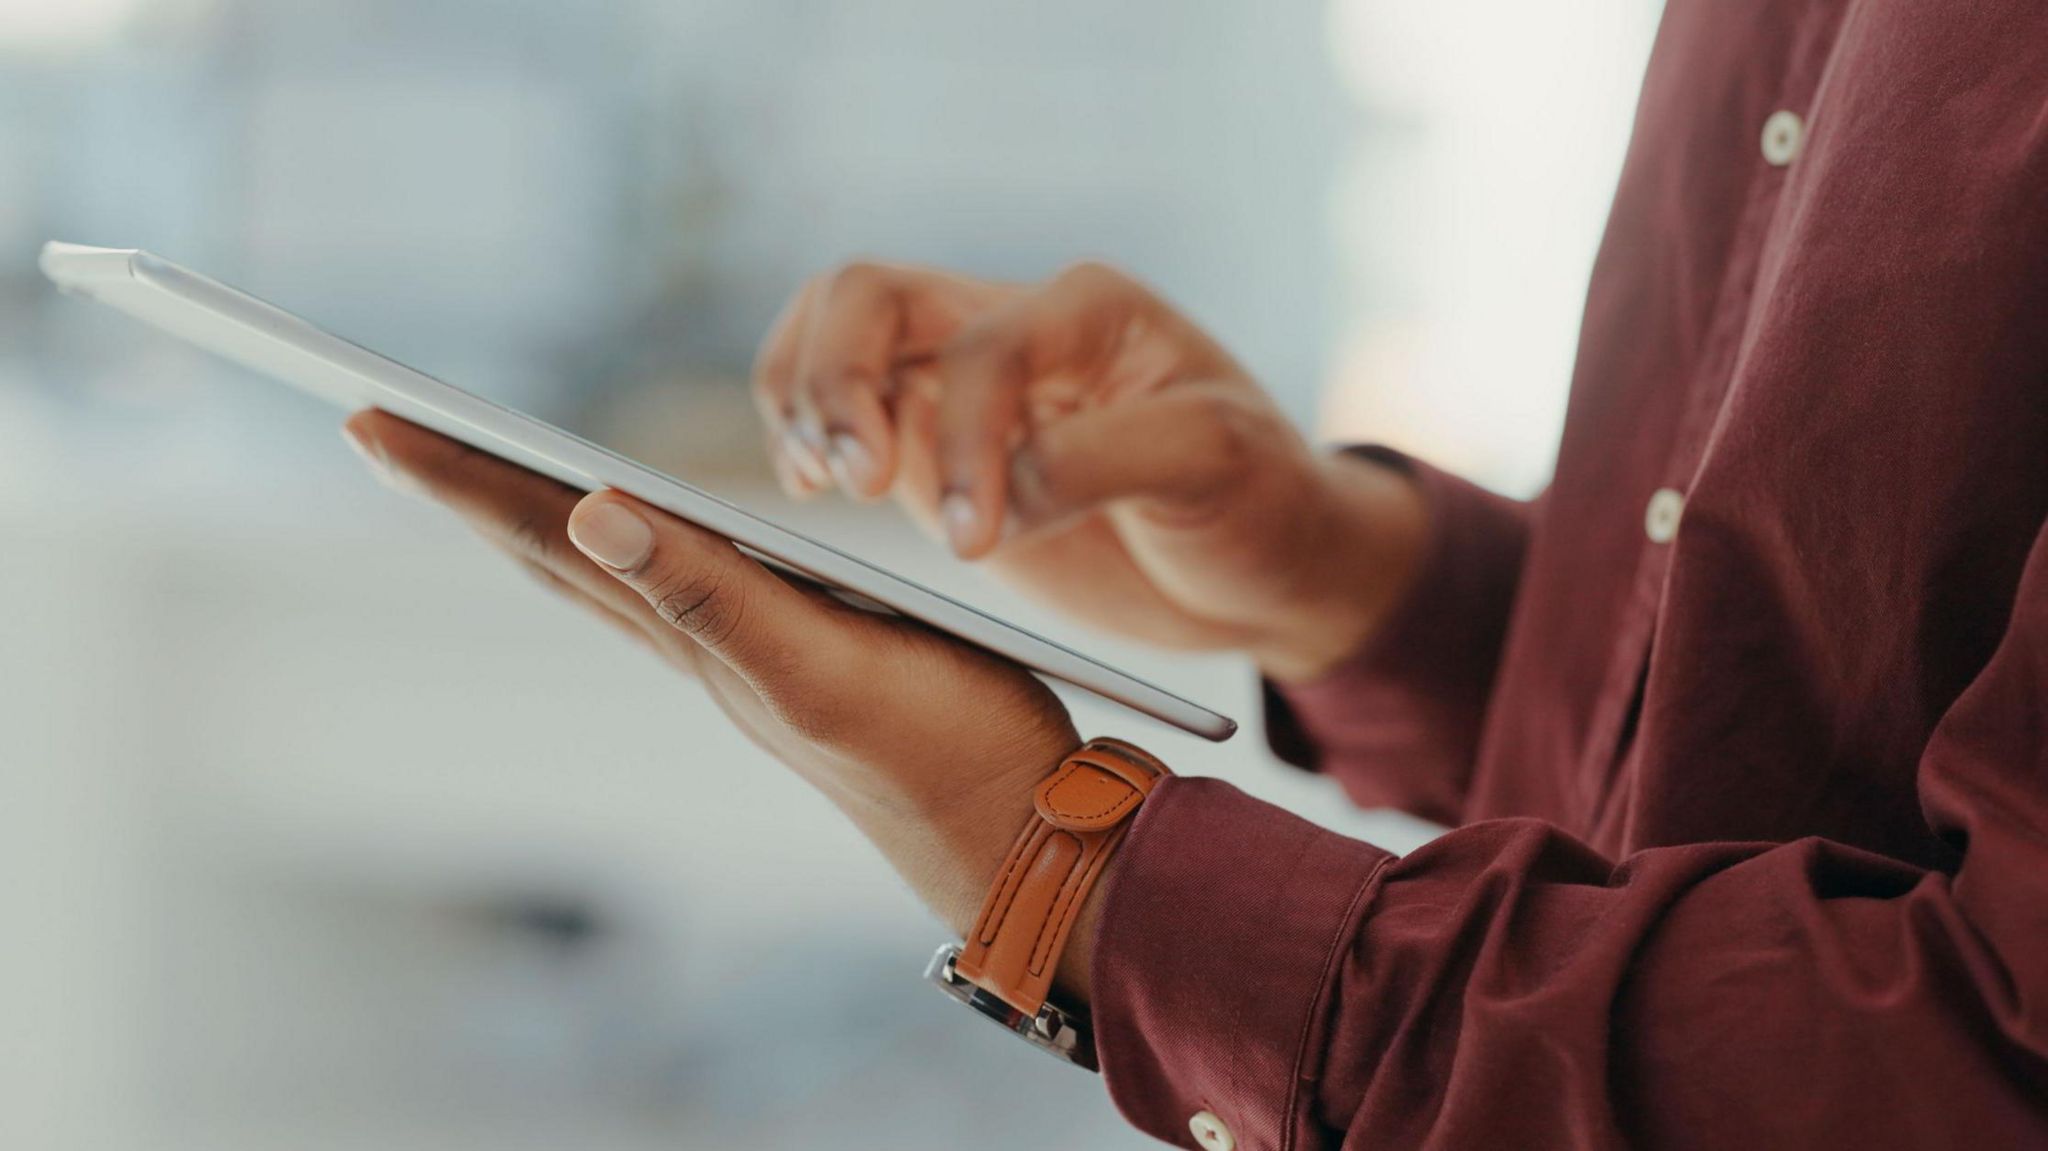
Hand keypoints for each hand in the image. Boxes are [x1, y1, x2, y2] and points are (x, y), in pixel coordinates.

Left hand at [342, 411, 1097, 989]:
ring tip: (479, 475)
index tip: (369, 422)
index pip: (552, 542)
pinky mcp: (802, 663)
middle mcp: (705, 647)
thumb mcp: (825, 668)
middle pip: (559, 555)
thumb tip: (588, 514)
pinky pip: (681, 591)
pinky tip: (640, 542)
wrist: (1026, 841)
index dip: (461, 481)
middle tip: (381, 431)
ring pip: (612, 576)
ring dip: (536, 518)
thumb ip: (715, 596)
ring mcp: (747, 660)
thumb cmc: (946, 753)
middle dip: (470, 488)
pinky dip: (631, 548)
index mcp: (699, 635)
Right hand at [755, 261, 1427, 681]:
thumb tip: (1000, 491)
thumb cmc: (1259, 500)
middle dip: (837, 382)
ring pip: (833, 332)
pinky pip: (836, 408)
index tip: (979, 540)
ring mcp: (962, 383)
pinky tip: (809, 488)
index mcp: (1089, 310)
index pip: (984, 344)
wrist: (1266, 560)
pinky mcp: (934, 445)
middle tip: (852, 483)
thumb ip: (1105, 461)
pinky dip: (800, 433)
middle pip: (870, 295)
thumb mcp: (1216, 465)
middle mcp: (1013, 324)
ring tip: (814, 482)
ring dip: (800, 397)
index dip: (968, 436)